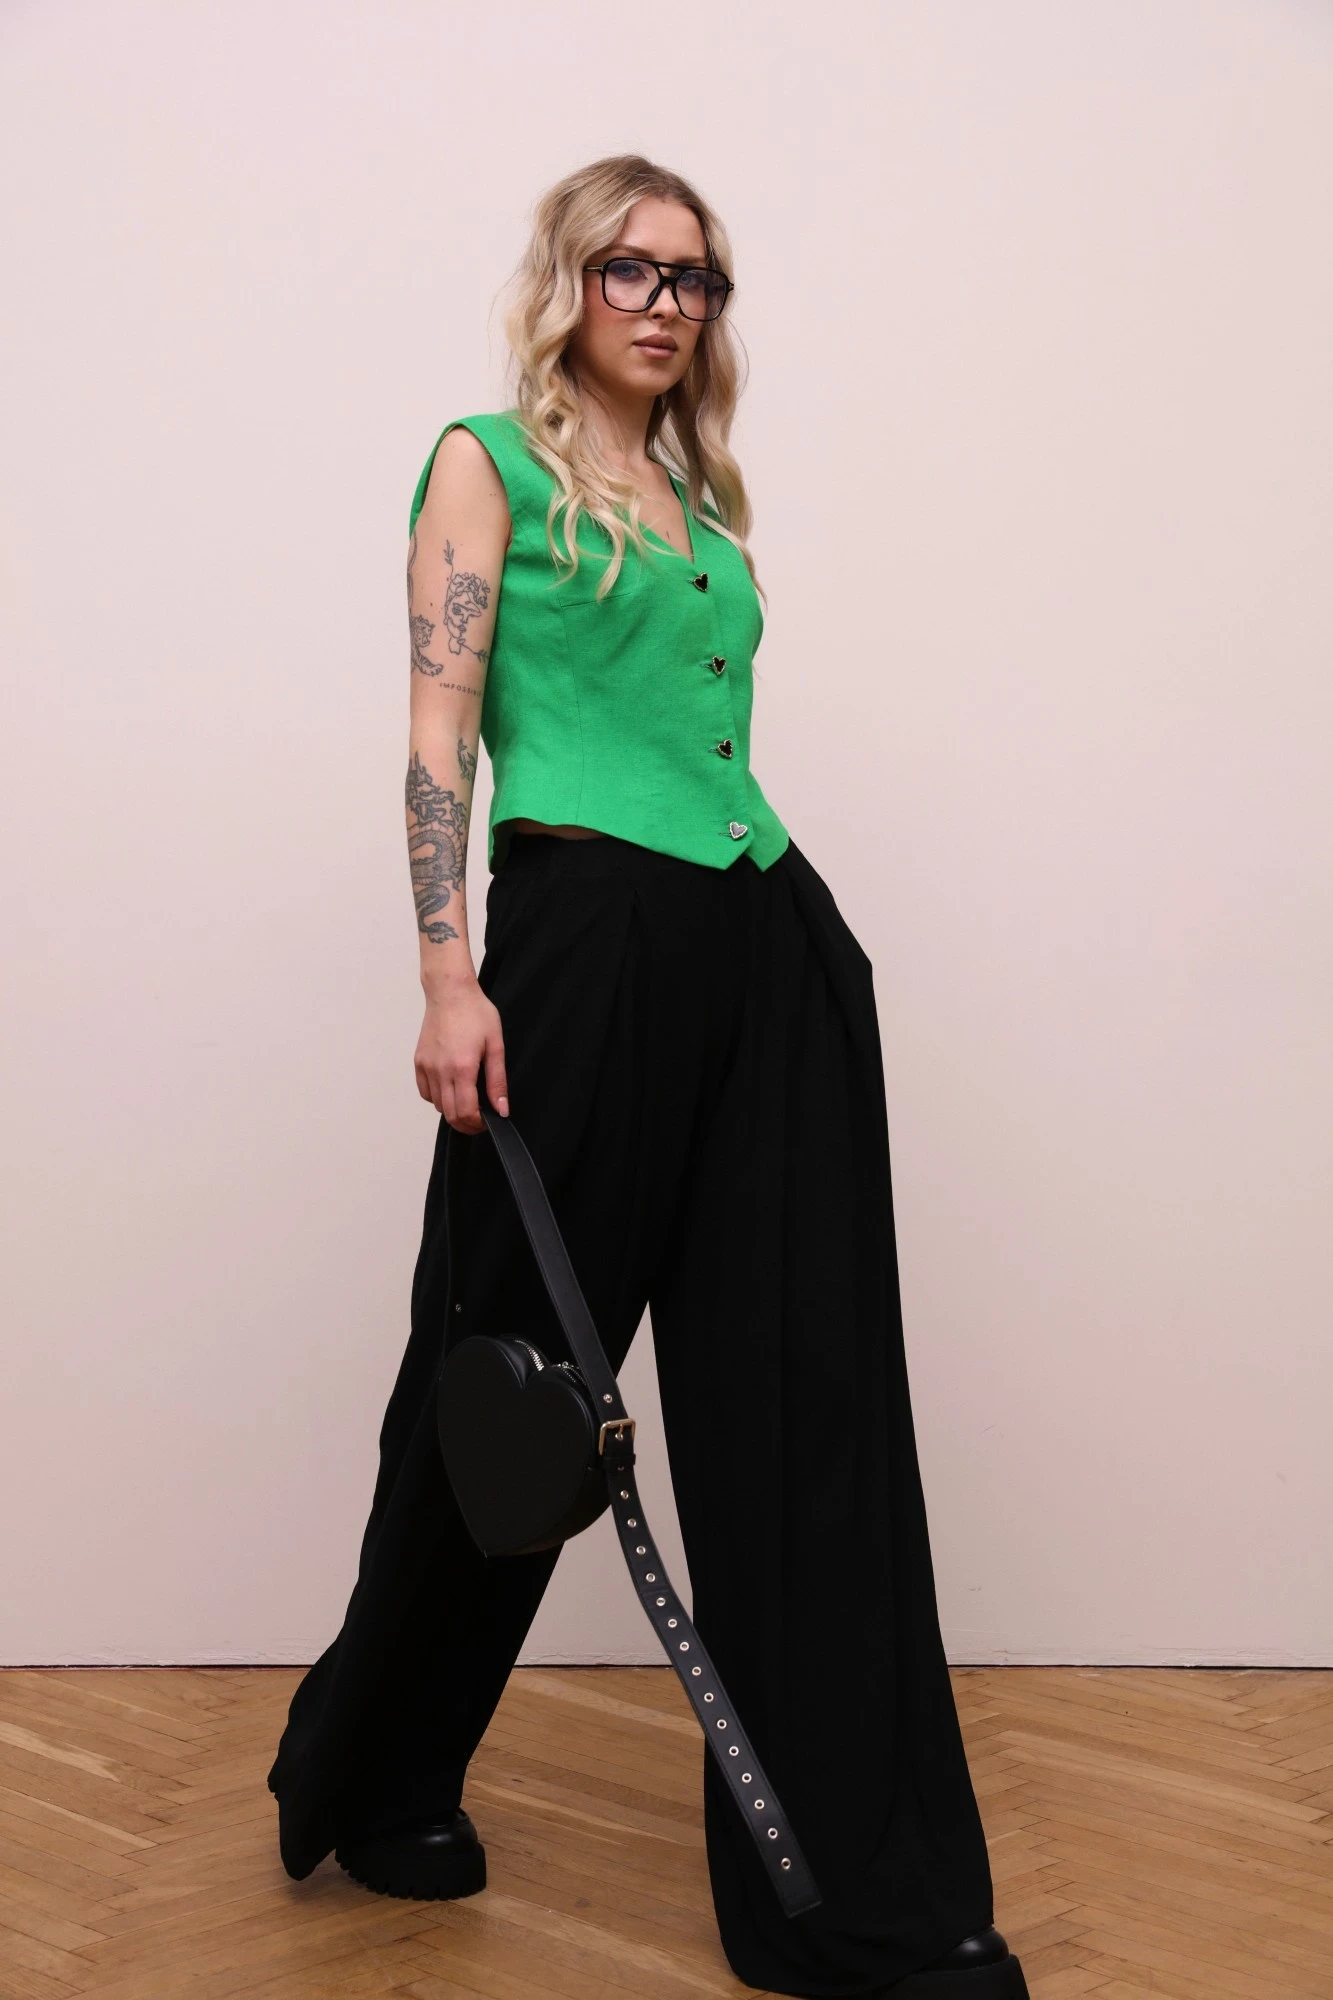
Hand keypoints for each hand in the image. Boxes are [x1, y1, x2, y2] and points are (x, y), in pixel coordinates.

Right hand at [414, 979, 509, 1131]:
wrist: (450, 992)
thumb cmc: (475, 1013)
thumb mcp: (495, 1045)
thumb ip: (498, 1081)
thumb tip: (502, 1108)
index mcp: (462, 1067)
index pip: (466, 1112)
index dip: (478, 1124)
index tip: (488, 1121)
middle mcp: (440, 1070)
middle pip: (450, 1114)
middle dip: (466, 1123)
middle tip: (479, 1118)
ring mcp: (427, 1066)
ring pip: (437, 1105)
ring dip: (453, 1110)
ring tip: (467, 1100)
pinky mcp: (419, 1062)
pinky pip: (426, 1092)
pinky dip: (438, 1097)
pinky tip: (451, 1088)